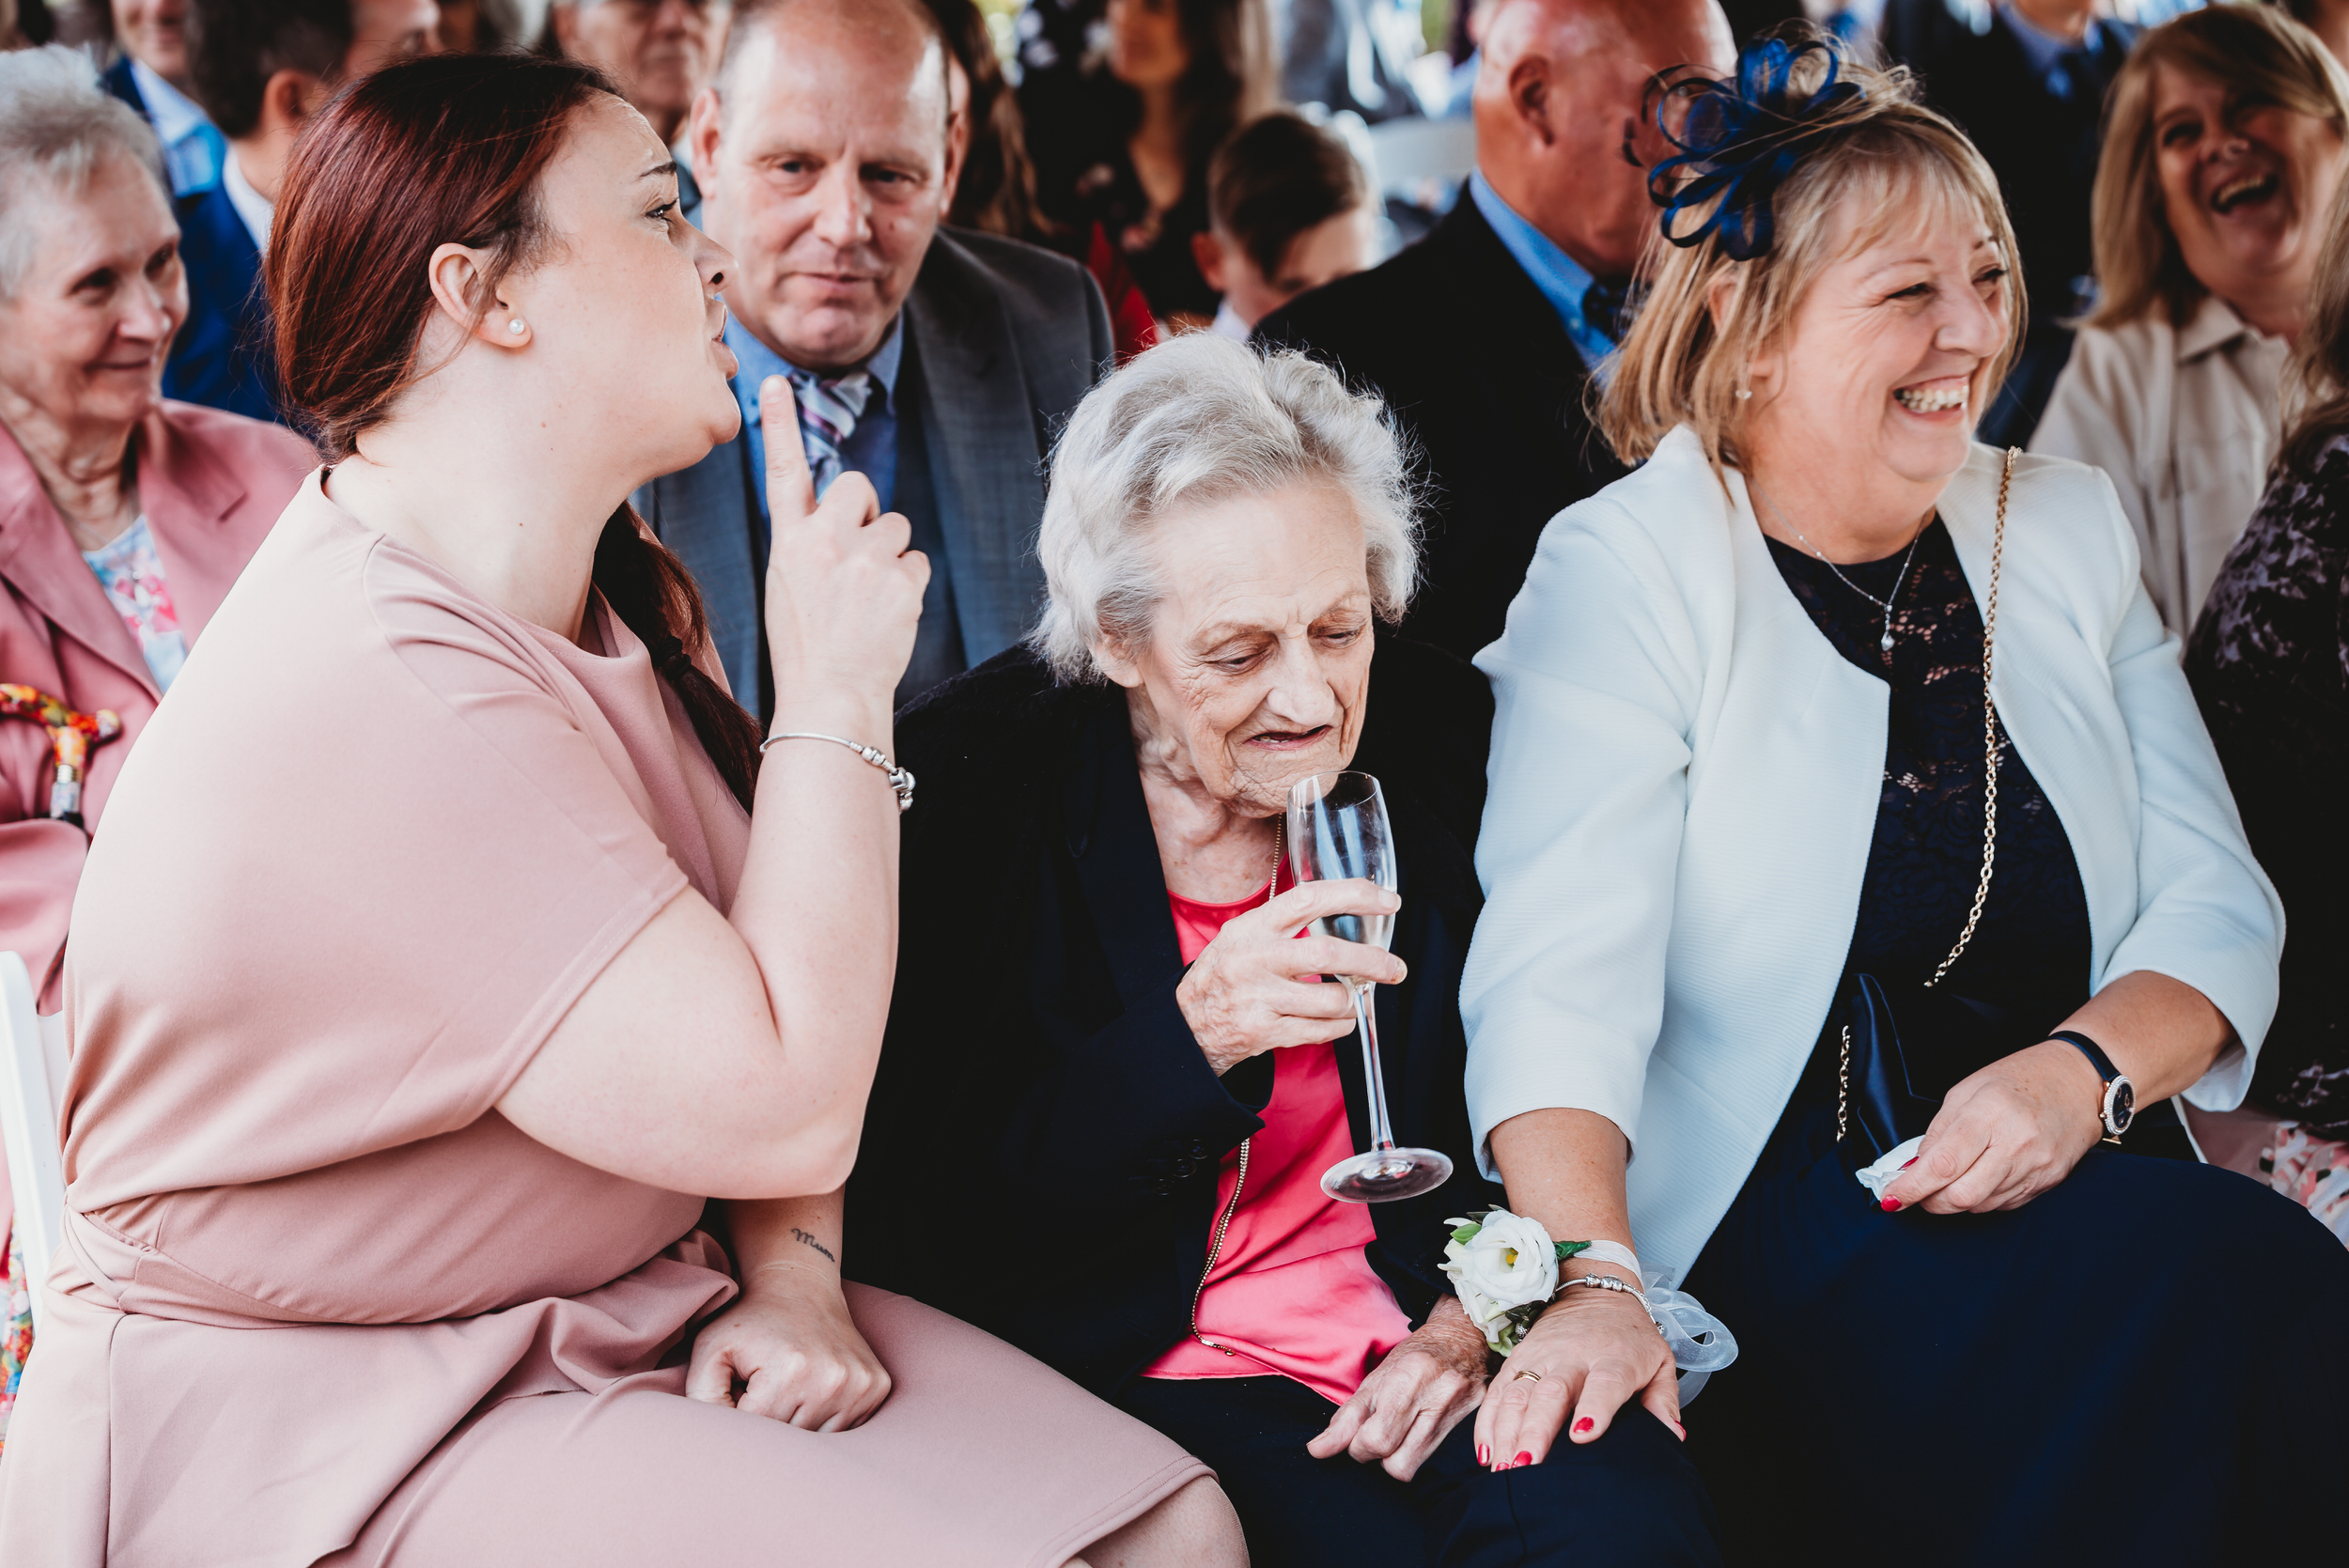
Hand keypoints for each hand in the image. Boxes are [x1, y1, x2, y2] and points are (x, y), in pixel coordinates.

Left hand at [686, 1263, 891, 1431]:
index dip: (742, 1420)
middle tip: (764, 1393)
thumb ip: (701, 1397)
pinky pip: (846, 1430)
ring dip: (800, 1428)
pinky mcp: (877, 1387)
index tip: (740, 1396)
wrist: (799, 1286)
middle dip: (770, 1426)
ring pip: (819, 1444)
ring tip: (789, 1393)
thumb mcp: (711, 1349)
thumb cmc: (750, 1322)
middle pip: (790, 1443)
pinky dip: (825, 1420)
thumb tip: (717, 1442)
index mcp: (790, 1373)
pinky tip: (814, 1393)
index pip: (757, 1435)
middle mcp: (832, 1381)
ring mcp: (861, 1385)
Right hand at [757, 376, 929, 717]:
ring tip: (868, 598)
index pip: (782, 473)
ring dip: (889, 554)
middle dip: (864, 512)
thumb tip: (847, 515)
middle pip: (856, 485)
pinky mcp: (901, 581)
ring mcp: (865, 560)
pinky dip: (908, 584)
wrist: (830, 698)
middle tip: (855, 559)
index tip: (774, 382)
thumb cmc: (807, 646)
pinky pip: (917, 562)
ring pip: (894, 525)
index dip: (779, 425)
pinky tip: (887, 614)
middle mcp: (824, 542)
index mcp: (787, 543)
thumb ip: (810, 543)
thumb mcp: (787, 586)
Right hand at [1176, 878, 1405, 1074]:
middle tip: (1395, 968)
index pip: (1308, 898)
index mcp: (1253, 927)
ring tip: (1350, 998)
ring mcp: (1259, 997)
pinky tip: (1337, 1019)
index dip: (1354, 896)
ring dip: (1352, 1000)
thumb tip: (1349, 910)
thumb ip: (1286, 923)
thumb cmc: (1225, 975)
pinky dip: (1341, 1025)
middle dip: (1373, 961)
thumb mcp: (1243, 935)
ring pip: (1331, 998)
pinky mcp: (1264, 1031)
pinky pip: (1322, 1030)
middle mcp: (1255, 959)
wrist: (1186, 1026)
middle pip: (1328, 953)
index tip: (1387, 901)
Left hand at [1308, 1296, 1488, 1479]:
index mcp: (1408, 1378)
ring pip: (1413, 1469)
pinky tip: (1414, 1436)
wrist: (1463, 1339)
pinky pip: (1432, 1461)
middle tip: (1373, 1434)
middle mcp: (1438, 1396)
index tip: (1356, 1436)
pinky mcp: (1473, 1424)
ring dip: (1393, 1459)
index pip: (1377, 1439)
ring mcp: (1461, 1412)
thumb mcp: (1375, 1380)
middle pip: (1396, 1463)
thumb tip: (1317, 1451)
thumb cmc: (1413, 1357)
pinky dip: (1414, 1454)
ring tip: (1394, 1434)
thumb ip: (1346, 1419)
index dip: (1358, 1447)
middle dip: (1374, 1456)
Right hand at [1473, 1280, 1678, 1469]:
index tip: (1583, 1436)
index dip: (1594, 1408)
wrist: (1595, 1293)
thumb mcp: (1659, 1362)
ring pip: (1518, 1393)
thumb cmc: (1631, 1339)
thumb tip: (1672, 1438)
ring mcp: (1541, 1356)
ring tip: (1502, 1468)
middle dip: (1536, 1431)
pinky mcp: (1518, 1358)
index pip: (1604, 1383)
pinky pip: (1498, 1391)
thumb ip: (1664, 1400)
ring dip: (1507, 1432)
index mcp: (1615, 1358)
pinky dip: (1488, 1422)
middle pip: (1552, 1392)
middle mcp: (1573, 1355)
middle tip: (1526, 1468)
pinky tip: (1486, 1453)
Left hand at [1878, 1040, 2105, 1213]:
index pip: (1942, 1164)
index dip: (1912, 1187)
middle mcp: (2015, 1145)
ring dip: (1956, 1200)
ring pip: (1981, 1204)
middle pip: (1961, 1195)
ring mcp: (2035, 1166)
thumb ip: (1938, 1130)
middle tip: (1917, 1191)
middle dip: (1931, 1201)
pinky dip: (1983, 1197)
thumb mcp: (1966, 1090)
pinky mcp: (2049, 1181)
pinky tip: (1981, 1177)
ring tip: (1951, 1178)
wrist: (2080, 1081)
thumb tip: (1914, 1167)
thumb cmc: (2020, 1078)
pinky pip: (2004, 1203)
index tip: (1890, 1197)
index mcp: (1988, 1114)